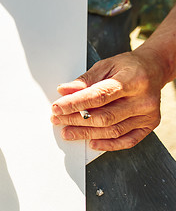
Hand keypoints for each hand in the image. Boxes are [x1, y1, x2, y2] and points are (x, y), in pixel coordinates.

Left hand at [50, 49, 164, 150]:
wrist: (153, 69)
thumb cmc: (128, 67)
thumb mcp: (105, 66)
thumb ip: (85, 80)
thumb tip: (64, 91)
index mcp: (132, 80)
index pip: (98, 96)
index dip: (75, 103)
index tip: (57, 107)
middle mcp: (143, 99)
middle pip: (104, 116)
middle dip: (76, 119)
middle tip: (57, 119)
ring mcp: (147, 114)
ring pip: (112, 130)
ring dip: (86, 133)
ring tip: (67, 131)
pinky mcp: (149, 125)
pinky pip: (127, 141)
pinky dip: (108, 144)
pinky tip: (91, 142)